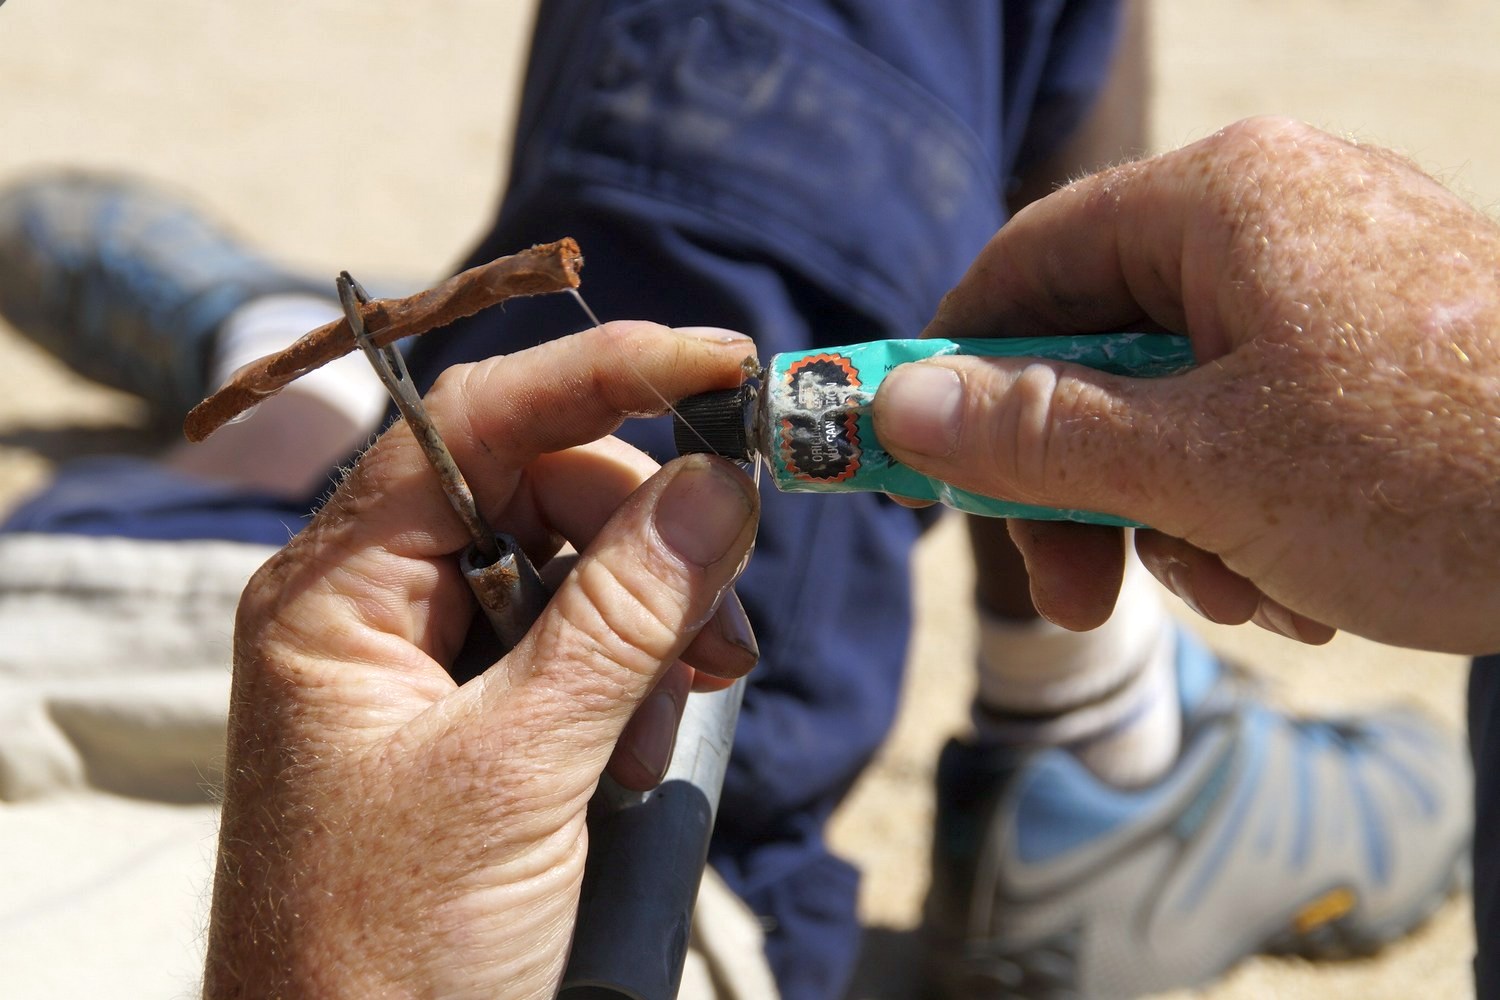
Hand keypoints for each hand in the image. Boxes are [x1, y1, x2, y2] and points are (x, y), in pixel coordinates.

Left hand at [203, 323, 760, 998]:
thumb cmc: (389, 950)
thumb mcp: (517, 774)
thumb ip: (621, 619)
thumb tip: (719, 484)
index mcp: (337, 591)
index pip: (472, 420)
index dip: (602, 374)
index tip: (722, 366)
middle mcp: (379, 601)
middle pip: (539, 483)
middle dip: (648, 531)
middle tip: (724, 613)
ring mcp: (431, 658)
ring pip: (578, 563)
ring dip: (654, 617)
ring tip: (686, 702)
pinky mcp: (483, 714)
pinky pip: (584, 644)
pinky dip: (639, 675)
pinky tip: (643, 748)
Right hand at [872, 116, 1499, 653]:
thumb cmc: (1441, 470)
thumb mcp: (1203, 465)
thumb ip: (1038, 435)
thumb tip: (905, 409)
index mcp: (1220, 203)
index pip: (1027, 264)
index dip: (955, 367)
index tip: (917, 462)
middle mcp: (1276, 220)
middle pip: (1102, 351)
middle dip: (1082, 488)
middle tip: (1076, 596)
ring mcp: (1337, 289)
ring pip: (1182, 408)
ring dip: (1179, 520)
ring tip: (1254, 593)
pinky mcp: (1386, 358)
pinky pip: (1263, 428)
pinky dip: (1255, 515)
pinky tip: (1311, 584)